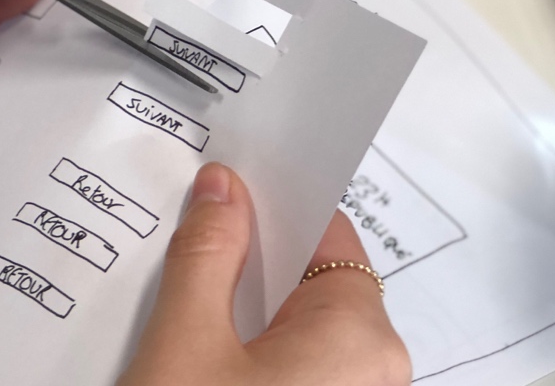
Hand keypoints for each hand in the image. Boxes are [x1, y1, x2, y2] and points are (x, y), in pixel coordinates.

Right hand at [118, 163, 410, 385]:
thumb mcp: (186, 343)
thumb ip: (205, 258)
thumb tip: (222, 192)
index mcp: (360, 340)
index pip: (327, 235)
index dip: (271, 205)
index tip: (226, 187)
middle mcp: (373, 375)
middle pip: (311, 283)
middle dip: (248, 259)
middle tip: (190, 240)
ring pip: (297, 329)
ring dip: (243, 311)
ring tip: (181, 304)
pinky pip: (291, 368)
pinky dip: (248, 353)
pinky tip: (196, 354)